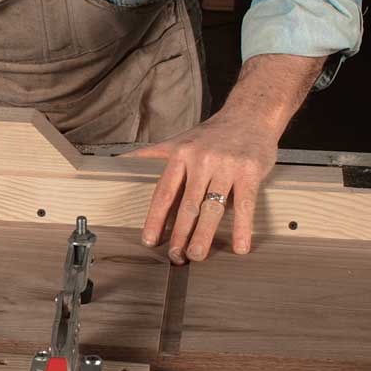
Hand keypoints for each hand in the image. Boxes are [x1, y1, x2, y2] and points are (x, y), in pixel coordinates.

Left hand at [129, 110, 279, 263]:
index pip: (164, 192)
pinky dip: (242, 228)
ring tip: (197, 255)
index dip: (155, 218)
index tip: (149, 240)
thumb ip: (152, 154)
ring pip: (213, 207)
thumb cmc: (212, 133)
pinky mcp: (250, 172)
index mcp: (181, 155)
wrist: (251, 114)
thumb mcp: (179, 140)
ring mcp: (226, 166)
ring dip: (204, 235)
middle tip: (175, 256)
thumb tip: (119, 161)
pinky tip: (239, 247)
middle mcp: (201, 160)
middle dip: (179, 233)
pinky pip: (245, 204)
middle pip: (187, 204)